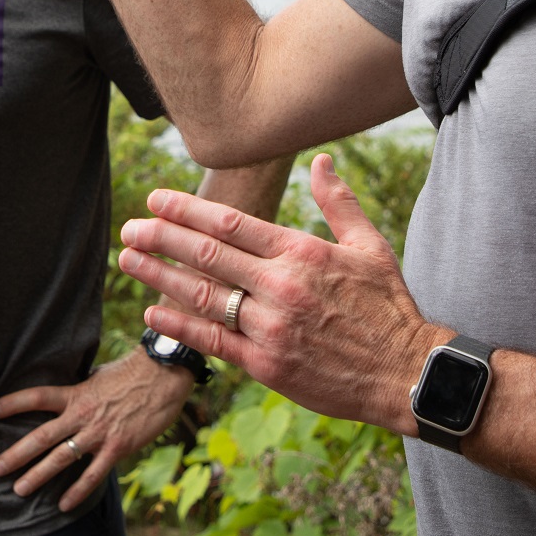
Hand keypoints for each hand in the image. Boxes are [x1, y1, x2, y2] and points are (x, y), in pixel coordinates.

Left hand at [0, 351, 192, 511]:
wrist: (164, 375)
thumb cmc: (132, 373)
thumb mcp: (98, 376)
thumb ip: (80, 389)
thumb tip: (66, 396)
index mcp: (76, 393)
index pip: (37, 397)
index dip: (12, 404)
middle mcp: (82, 414)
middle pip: (42, 435)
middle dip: (17, 453)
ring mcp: (99, 433)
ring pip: (62, 457)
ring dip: (38, 474)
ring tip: (19, 489)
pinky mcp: (118, 447)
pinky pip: (93, 474)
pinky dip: (77, 491)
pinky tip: (63, 505)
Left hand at [119, 154, 450, 433]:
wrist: (407, 374)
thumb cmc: (388, 307)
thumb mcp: (370, 246)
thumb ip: (338, 203)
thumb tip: (322, 162)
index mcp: (302, 252)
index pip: (230, 223)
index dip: (187, 210)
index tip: (156, 200)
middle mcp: (281, 286)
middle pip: (207, 256)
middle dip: (161, 239)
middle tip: (130, 228)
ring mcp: (271, 328)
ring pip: (203, 296)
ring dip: (159, 277)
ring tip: (128, 261)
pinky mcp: (267, 366)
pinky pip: (213, 341)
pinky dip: (179, 325)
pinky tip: (152, 312)